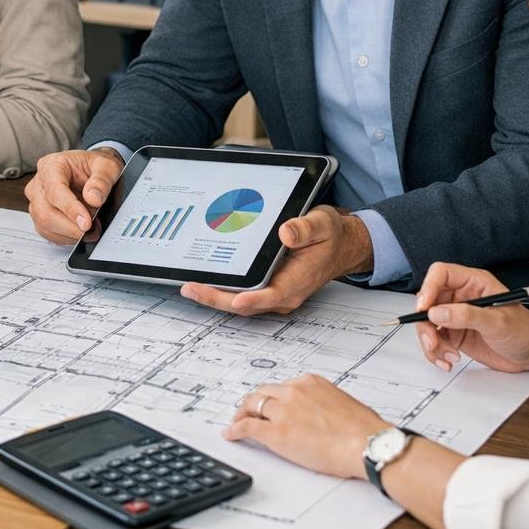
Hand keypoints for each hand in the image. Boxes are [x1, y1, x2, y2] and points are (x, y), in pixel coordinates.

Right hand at [23, 147, 125, 243]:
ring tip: (91, 229)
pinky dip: (67, 237)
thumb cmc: (94, 166)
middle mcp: (39, 183)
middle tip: (92, 229)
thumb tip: (93, 198)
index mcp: (52, 165)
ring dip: (70, 233)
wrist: (91, 171)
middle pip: (45, 212)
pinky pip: (48, 233)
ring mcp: (37, 201)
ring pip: (45, 226)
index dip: (70, 209)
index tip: (86, 222)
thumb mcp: (106, 166)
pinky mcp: (40, 216)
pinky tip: (81, 231)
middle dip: (71, 227)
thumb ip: (102, 181)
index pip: (54, 191)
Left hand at [180, 208, 373, 314]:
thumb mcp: (322, 224)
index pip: (273, 294)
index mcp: (298, 280)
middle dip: (218, 299)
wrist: (338, 245)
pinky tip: (204, 282)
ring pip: (241, 302)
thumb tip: (286, 232)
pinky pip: (241, 294)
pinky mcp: (267, 288)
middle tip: (191, 289)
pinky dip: (222, 291)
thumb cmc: (329, 236)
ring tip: (189, 288)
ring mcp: (274, 293)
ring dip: (215, 297)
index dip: (254, 299)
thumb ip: (305, 228)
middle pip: (247, 303)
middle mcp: (284, 293)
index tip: (236, 298)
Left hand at [223, 374, 386, 478]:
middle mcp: (293, 391)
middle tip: (249, 412)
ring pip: (251, 406)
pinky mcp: (275, 433)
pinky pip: (247, 427)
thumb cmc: (363, 429)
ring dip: (242, 414)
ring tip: (238, 421)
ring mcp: (282, 411)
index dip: (273, 398)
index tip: (271, 405)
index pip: (282, 387)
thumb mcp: (342, 404)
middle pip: (262, 393)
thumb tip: (320, 415)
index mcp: (310, 382)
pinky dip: (235, 430)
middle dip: (254, 402)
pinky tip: (230, 434)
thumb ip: (324, 403)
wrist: (367, 444)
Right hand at [412, 262, 528, 372]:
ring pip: (427, 324)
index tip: (425, 308)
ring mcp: (456, 317)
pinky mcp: (455, 334)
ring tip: (447, 355)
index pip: (440, 274)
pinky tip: (449, 360)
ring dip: (431, 342)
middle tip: (433, 341)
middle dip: (426, 324)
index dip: (428, 288)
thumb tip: (437, 313)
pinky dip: (436, 353)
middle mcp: (461, 297)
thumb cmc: (526, 330)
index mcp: (473, 283)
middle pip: (428, 302)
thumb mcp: (498, 321)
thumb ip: (467, 316)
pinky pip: (435, 341)